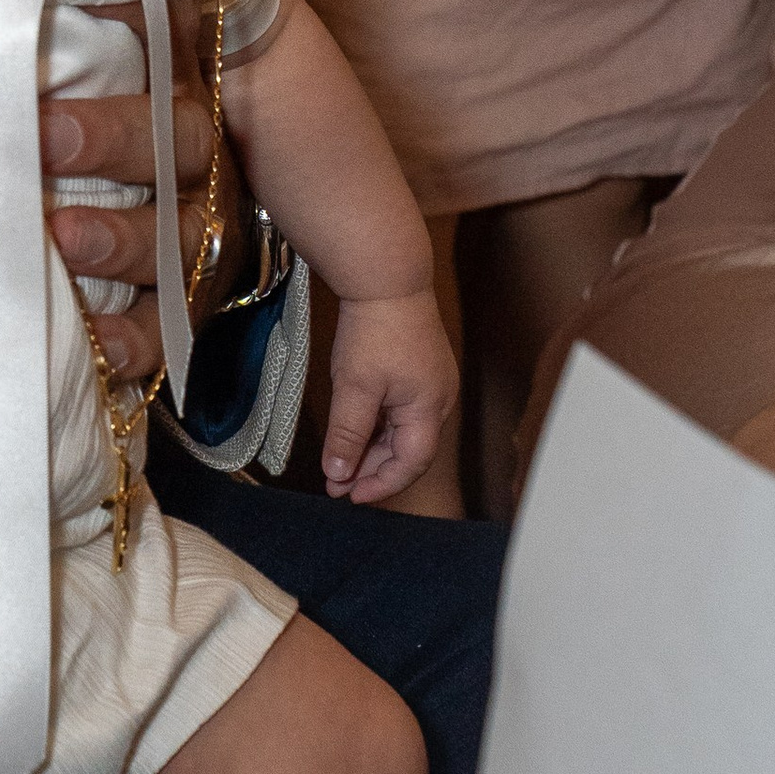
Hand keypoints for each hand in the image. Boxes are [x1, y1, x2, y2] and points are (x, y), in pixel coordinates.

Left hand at [321, 291, 458, 503]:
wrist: (386, 278)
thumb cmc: (375, 330)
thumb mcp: (355, 387)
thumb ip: (348, 433)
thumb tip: (338, 473)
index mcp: (430, 409)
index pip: (411, 464)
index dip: (381, 485)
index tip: (350, 496)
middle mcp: (438, 400)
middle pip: (408, 450)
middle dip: (372, 469)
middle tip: (336, 482)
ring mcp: (430, 383)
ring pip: (402, 430)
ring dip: (372, 447)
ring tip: (340, 460)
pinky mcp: (419, 369)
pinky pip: (400, 409)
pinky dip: (377, 424)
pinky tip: (354, 429)